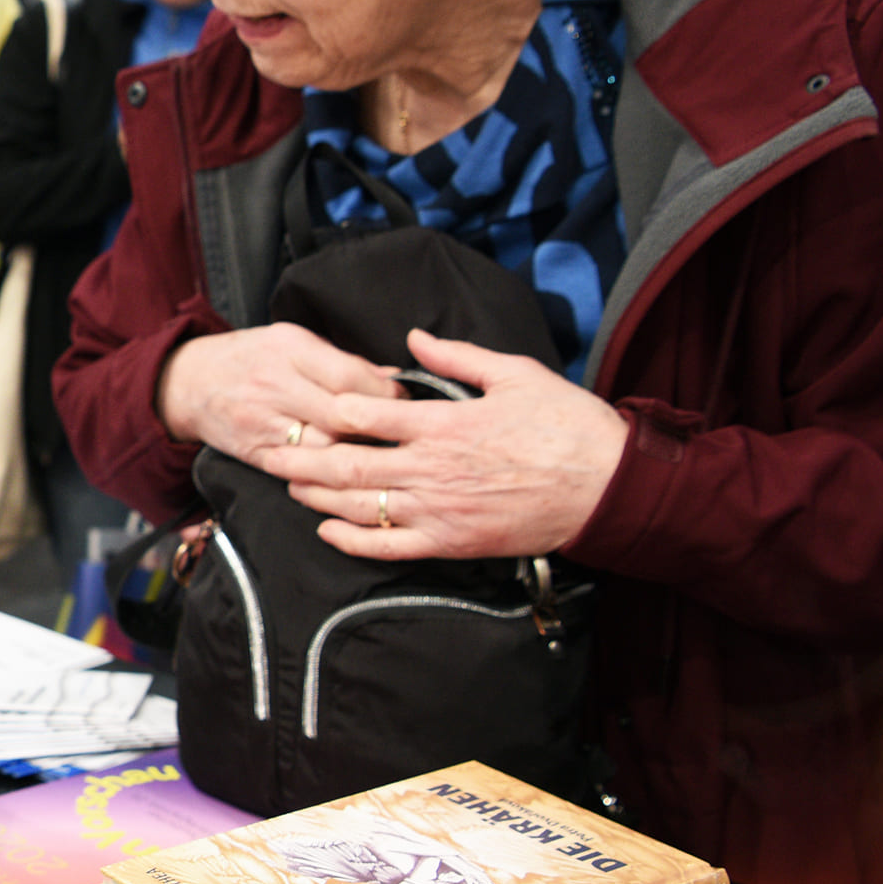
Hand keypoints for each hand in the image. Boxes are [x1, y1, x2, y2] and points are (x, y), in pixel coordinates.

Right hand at [156, 323, 401, 461]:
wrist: (189, 383)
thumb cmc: (248, 358)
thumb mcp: (292, 342)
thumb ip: (341, 362)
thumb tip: (391, 380)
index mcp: (289, 349)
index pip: (351, 377)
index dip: (386, 394)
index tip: (402, 402)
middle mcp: (274, 385)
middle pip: (342, 416)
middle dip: (377, 429)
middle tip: (398, 435)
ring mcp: (262, 422)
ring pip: (325, 450)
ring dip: (355, 456)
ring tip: (375, 456)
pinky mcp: (255, 452)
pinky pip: (300, 471)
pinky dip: (326, 474)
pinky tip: (342, 472)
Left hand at [278, 329, 628, 561]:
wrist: (608, 487)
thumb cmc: (568, 426)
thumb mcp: (516, 374)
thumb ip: (458, 356)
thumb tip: (414, 337)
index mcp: (445, 424)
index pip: (370, 414)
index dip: (332, 409)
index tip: (309, 404)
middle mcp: (433, 469)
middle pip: (351, 463)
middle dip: (306, 457)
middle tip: (274, 450)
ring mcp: (440, 510)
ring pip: (362, 505)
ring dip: (320, 495)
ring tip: (291, 484)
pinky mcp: (452, 543)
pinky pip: (390, 546)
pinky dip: (353, 540)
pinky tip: (328, 530)